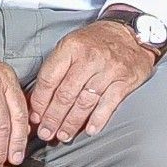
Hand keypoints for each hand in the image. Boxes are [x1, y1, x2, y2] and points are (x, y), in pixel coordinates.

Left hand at [27, 17, 159, 143]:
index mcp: (71, 48)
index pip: (49, 79)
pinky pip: (109, 104)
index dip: (40, 102)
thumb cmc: (96, 41)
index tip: (35, 116)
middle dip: (53, 117)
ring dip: (72, 122)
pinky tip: (90, 130)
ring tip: (63, 134)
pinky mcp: (125, 80)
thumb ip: (56, 69)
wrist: (130, 32)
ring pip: (85, 102)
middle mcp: (89, 58)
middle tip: (46, 132)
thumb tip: (37, 98)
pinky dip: (98, 119)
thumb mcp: (71, 44)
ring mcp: (109, 70)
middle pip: (65, 94)